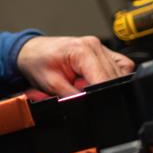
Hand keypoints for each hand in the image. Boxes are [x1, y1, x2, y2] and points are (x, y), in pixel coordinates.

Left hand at [16, 36, 134, 96]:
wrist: (31, 51)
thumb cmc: (38, 62)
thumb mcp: (51, 84)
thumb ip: (71, 96)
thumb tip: (86, 105)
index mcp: (82, 50)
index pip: (104, 78)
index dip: (102, 94)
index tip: (98, 106)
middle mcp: (94, 46)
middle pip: (115, 76)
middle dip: (104, 91)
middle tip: (85, 96)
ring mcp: (100, 47)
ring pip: (121, 71)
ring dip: (109, 84)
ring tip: (87, 87)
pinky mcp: (102, 52)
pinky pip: (120, 66)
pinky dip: (113, 77)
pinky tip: (97, 82)